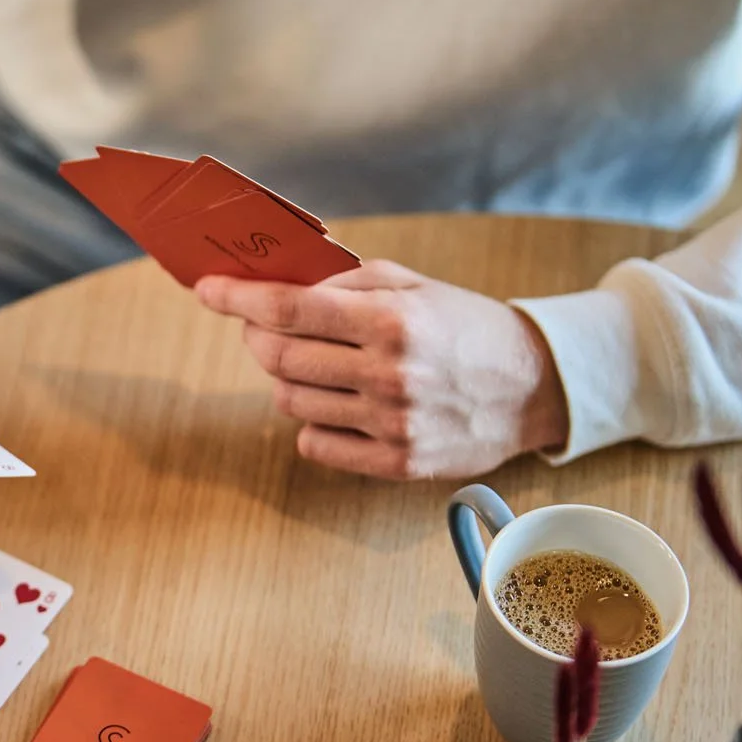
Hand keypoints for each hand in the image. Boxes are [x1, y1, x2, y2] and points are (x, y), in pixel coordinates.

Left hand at [198, 259, 568, 479]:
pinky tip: (338, 403)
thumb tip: (275, 278)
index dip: (237, 298)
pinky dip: (312, 422)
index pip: (289, 310)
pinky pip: (315, 443)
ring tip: (317, 364)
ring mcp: (391, 424)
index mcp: (393, 321)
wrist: (534, 387)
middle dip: (255, 337)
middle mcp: (389, 375)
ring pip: (291, 401)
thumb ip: (344, 281)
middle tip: (261, 326)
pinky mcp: (395, 463)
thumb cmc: (464, 326)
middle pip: (278, 358)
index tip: (206, 290)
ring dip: (287, 378)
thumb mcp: (413, 285)